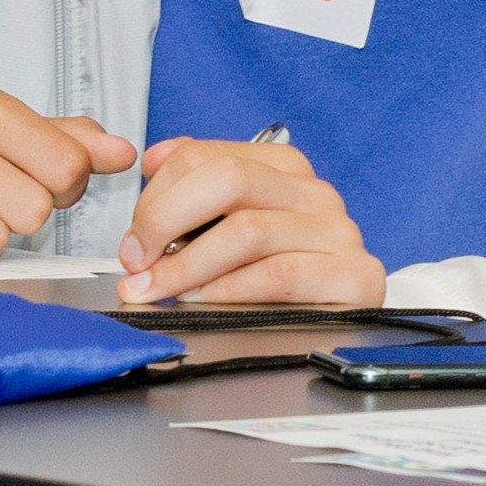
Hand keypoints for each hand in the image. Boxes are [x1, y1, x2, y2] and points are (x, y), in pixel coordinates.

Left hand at [116, 135, 384, 306]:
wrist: (337, 329)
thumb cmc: (276, 281)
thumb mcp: (231, 229)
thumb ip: (196, 192)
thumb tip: (154, 159)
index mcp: (283, 170)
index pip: (205, 156)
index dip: (155, 195)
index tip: (133, 237)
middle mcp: (314, 193)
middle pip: (229, 179)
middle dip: (165, 220)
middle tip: (136, 261)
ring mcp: (337, 233)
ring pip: (248, 230)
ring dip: (186, 265)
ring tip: (156, 290)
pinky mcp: (353, 275)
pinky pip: (277, 275)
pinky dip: (227, 290)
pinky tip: (201, 302)